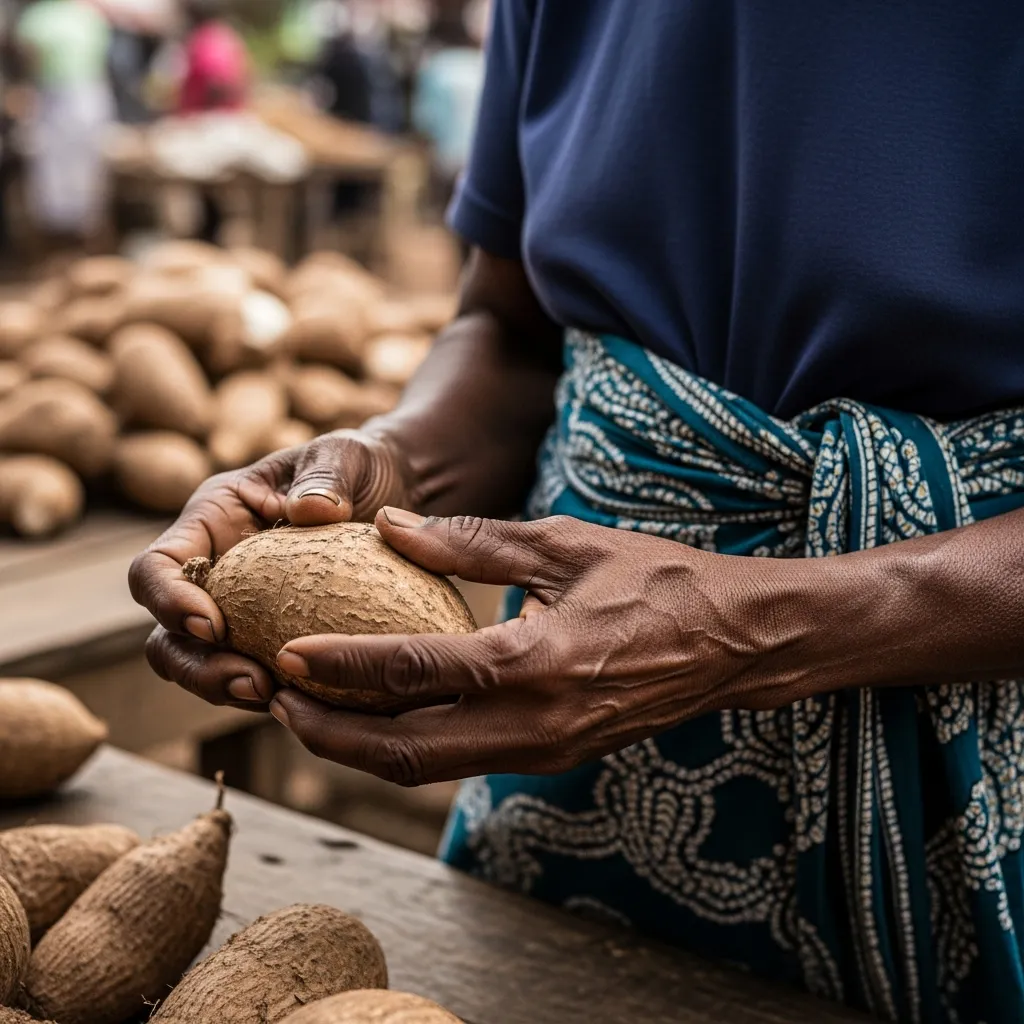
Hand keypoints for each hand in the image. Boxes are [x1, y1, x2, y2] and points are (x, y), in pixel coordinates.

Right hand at [131, 430, 411, 710]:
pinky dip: (277, 694)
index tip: (212, 625)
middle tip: (253, 683)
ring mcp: (242, 612)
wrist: (395, 494)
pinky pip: (261, 676)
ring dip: (228, 689)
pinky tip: (314, 701)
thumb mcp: (344, 456)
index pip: (156, 568)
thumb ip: (326, 476)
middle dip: (198, 666)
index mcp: (211, 522)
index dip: (168, 601)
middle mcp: (215, 572)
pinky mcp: (276, 640)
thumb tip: (310, 511)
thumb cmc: (358, 466)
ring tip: (276, 698)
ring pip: (205, 666)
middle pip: (168, 635)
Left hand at [269, 511, 812, 783]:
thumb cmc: (654, 579)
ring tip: (308, 710)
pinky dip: (406, 744)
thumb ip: (472, 541)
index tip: (283, 655)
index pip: (413, 675)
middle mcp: (533, 725)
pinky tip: (377, 713)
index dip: (339, 669)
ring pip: (426, 768)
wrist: (733, 644)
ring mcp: (542, 752)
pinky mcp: (549, 757)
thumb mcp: (564, 544)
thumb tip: (389, 527)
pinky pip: (460, 761)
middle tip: (272, 699)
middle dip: (327, 733)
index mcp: (535, 664)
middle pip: (403, 751)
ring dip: (359, 746)